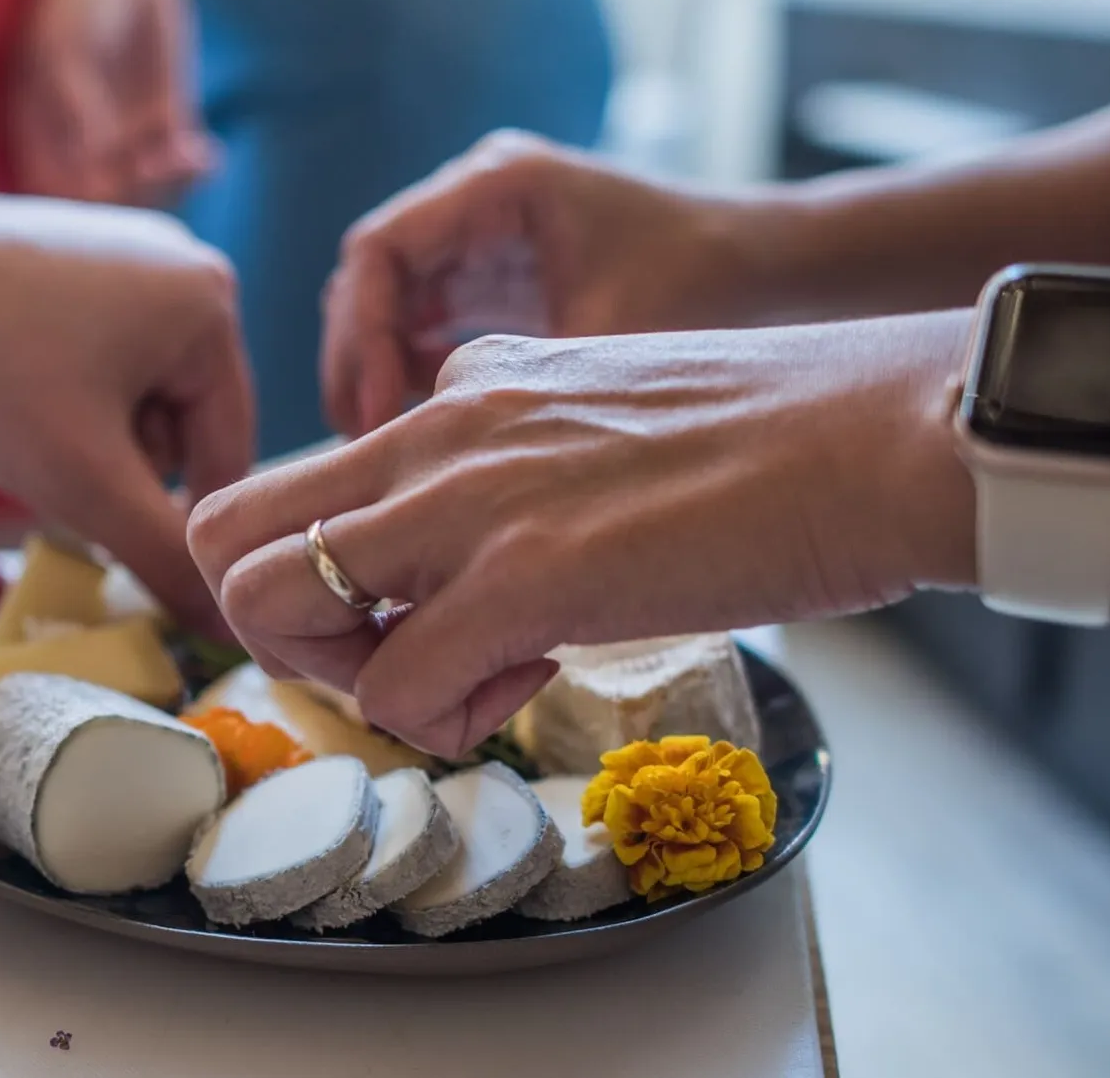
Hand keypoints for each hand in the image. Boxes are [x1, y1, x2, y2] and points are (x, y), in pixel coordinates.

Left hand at [0, 189, 252, 635]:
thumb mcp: (84, 481)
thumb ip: (164, 558)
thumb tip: (231, 628)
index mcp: (215, 306)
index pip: (228, 455)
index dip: (172, 515)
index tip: (107, 536)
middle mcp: (190, 264)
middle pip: (185, 421)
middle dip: (123, 462)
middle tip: (53, 467)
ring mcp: (134, 247)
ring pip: (141, 391)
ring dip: (95, 432)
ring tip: (25, 425)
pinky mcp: (83, 248)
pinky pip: (105, 349)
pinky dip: (70, 388)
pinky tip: (13, 386)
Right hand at [11, 0, 215, 207]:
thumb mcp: (63, 45)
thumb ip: (75, 100)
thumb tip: (94, 153)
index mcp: (42, 136)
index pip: (56, 197)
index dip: (79, 206)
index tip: (105, 184)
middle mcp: (83, 148)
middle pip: (108, 204)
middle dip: (134, 195)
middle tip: (156, 164)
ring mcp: (127, 141)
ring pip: (151, 191)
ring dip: (173, 185)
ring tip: (189, 155)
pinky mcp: (167, 126)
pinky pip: (184, 165)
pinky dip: (199, 168)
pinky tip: (208, 153)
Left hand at [193, 318, 974, 755]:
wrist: (881, 432)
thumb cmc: (779, 440)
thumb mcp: (606, 422)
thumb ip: (526, 469)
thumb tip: (491, 571)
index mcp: (466, 386)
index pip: (303, 481)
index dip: (330, 572)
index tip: (412, 609)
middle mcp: (441, 430)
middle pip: (228, 534)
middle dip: (284, 625)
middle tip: (389, 655)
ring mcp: (473, 499)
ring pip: (268, 603)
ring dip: (343, 675)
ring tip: (456, 677)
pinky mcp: (528, 577)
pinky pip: (396, 693)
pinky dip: (442, 723)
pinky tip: (527, 687)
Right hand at [321, 131, 744, 436]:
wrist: (778, 270)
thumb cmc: (708, 284)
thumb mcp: (611, 337)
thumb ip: (521, 383)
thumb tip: (431, 454)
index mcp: (500, 185)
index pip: (379, 249)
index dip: (360, 332)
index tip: (370, 408)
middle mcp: (481, 200)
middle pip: (372, 277)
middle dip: (356, 358)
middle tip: (360, 441)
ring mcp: (490, 239)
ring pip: (394, 304)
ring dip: (378, 371)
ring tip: (382, 448)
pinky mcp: (505, 280)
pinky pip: (431, 325)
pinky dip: (414, 376)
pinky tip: (422, 434)